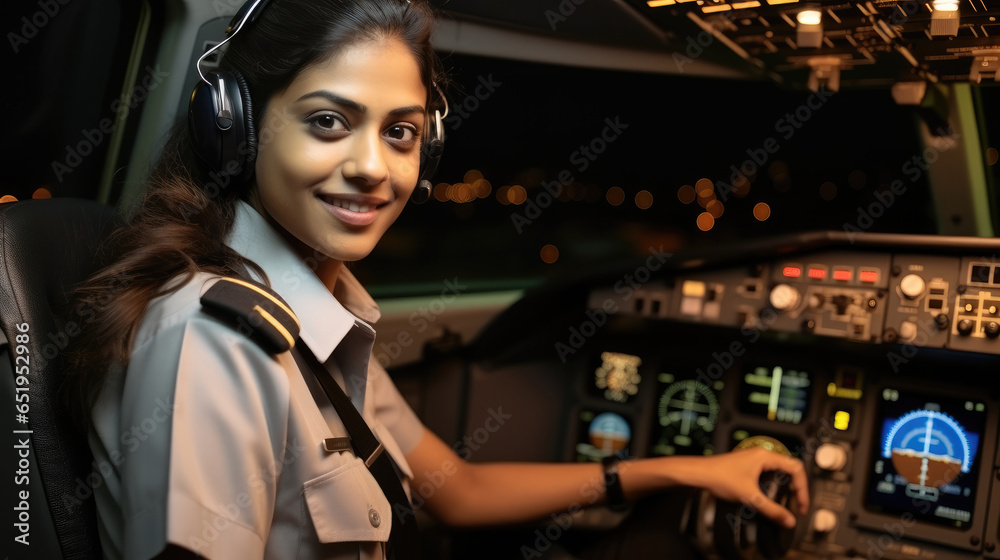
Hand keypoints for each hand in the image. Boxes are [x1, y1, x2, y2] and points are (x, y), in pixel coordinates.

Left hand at [695, 447, 809, 528]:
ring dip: (786, 487)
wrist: (698, 473)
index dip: (802, 488)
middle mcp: (761, 456)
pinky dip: (774, 486)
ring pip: (779, 472)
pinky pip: (768, 474)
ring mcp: (754, 460)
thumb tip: (788, 520)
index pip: (796, 468)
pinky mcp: (748, 467)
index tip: (801, 504)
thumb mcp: (749, 496)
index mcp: (765, 457)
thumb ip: (771, 510)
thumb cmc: (718, 476)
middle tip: (797, 505)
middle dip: (797, 488)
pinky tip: (771, 498)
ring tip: (787, 503)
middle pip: (789, 470)